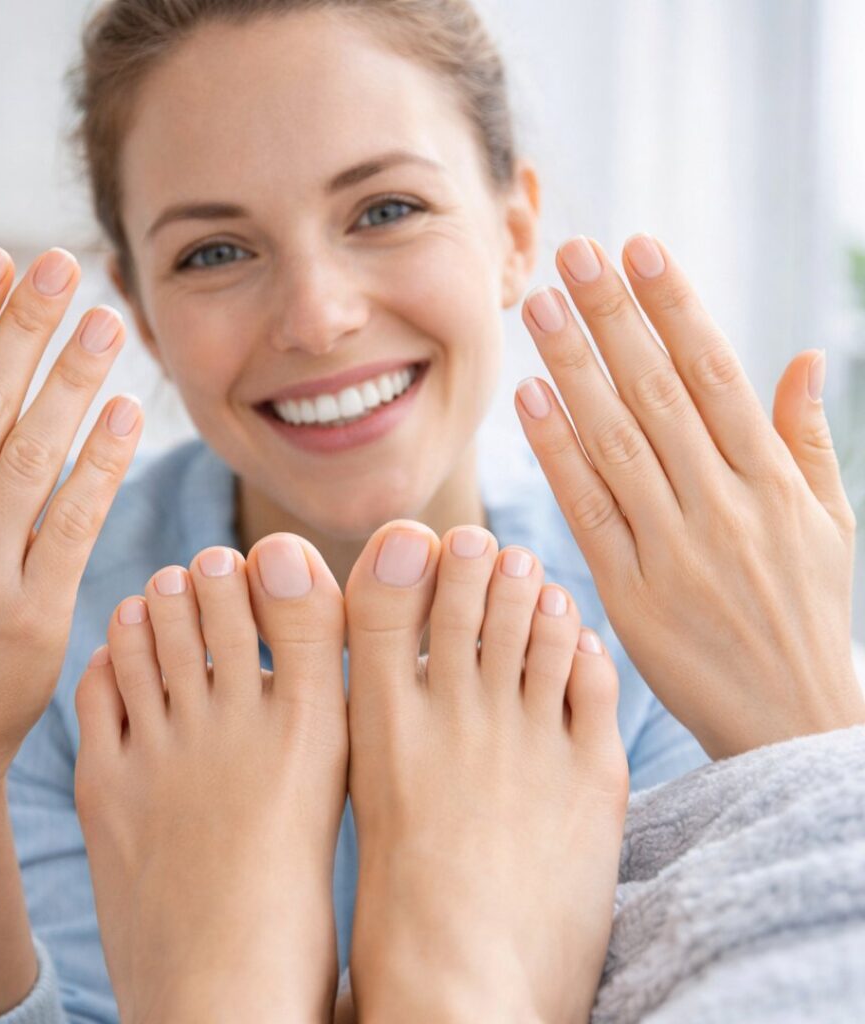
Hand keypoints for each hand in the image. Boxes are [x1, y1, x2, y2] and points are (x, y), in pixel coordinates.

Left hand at [514, 233, 861, 758]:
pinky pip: (589, 510)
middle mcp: (725, 504)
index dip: (675, 307)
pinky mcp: (631, 593)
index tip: (639, 250)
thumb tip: (803, 356)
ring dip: (575, 368)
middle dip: (613, 317)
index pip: (716, 373)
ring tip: (541, 307)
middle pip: (657, 392)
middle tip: (572, 252)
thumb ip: (807, 439)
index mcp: (773, 481)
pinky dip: (558, 454)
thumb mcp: (831, 525)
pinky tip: (530, 402)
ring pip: (616, 440)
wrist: (792, 723)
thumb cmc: (806, 615)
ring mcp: (676, 548)